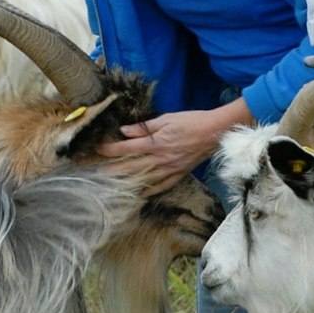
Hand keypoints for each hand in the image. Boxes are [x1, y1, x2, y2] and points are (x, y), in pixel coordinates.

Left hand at [95, 97, 253, 194]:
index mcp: (156, 143)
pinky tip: (140, 193)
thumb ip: (144, 127)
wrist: (215, 132)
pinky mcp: (179, 174)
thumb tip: (125, 131)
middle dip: (113, 170)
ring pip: (144, 179)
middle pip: (131, 167)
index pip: (127, 147)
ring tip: (113, 186)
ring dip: (128, 182)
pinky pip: (161, 186)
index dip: (111, 149)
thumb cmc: (191, 121)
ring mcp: (170, 169)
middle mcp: (160, 159)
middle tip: (98, 174)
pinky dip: (150, 191)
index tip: (98, 149)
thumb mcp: (166, 119)